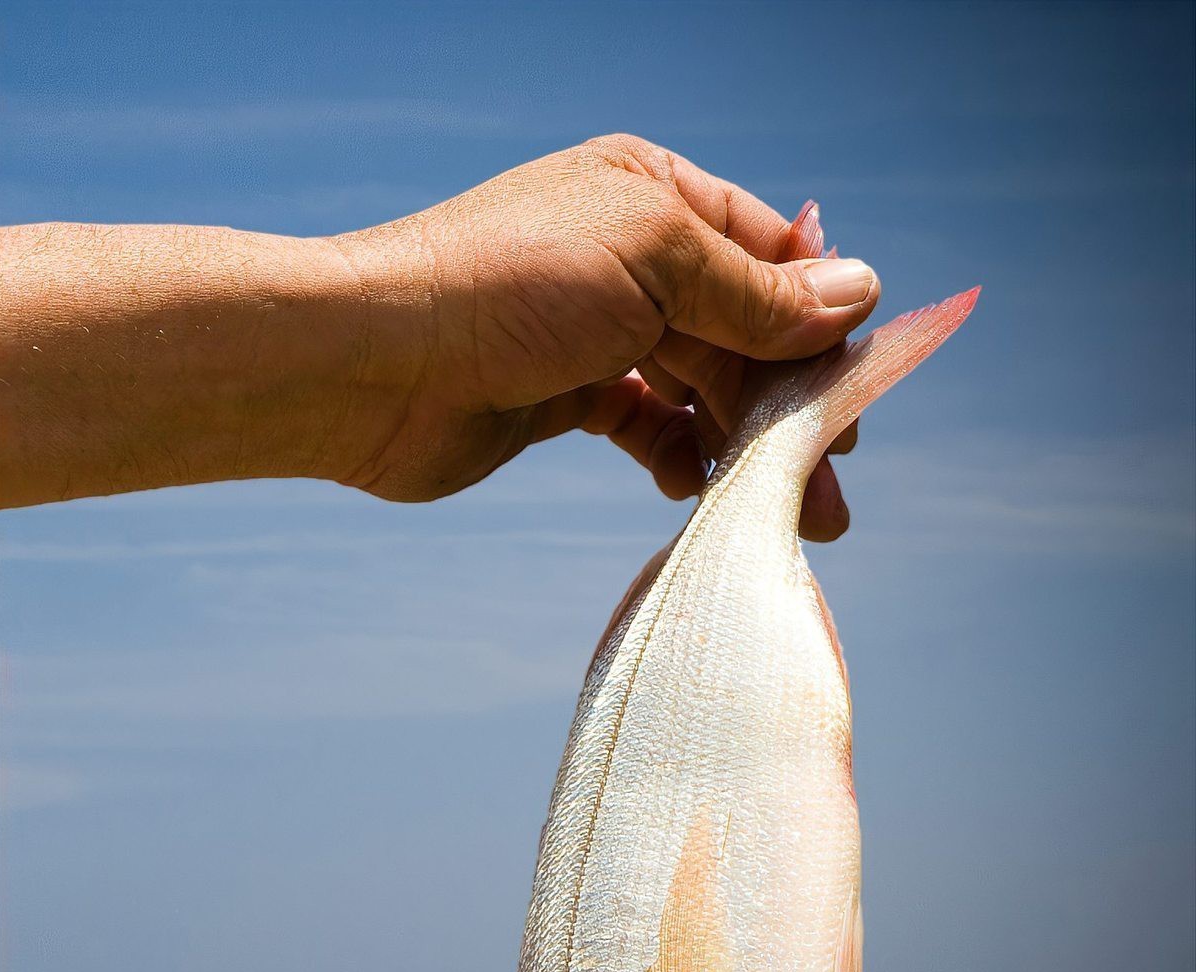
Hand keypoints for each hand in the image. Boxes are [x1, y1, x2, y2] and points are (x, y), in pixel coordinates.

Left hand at [330, 135, 878, 539]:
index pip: (770, 255)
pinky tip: (691, 489)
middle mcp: (629, 256)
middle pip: (741, 332)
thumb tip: (860, 293)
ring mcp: (595, 329)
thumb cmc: (509, 286)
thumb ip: (757, 293)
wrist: (377, 364)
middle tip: (830, 490)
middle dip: (786, 408)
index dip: (818, 323)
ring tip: (779, 512)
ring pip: (696, 387)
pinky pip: (645, 425)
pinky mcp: (562, 397)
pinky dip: (674, 454)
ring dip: (738, 446)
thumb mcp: (656, 265)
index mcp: (653, 194)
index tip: (855, 397)